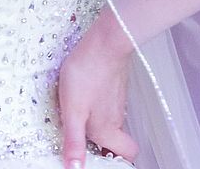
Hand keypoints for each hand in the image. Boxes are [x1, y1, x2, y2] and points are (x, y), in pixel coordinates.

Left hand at [57, 9, 138, 167]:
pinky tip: (83, 95)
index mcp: (107, 129)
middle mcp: (116, 118)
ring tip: (78, 116)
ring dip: (98, 123)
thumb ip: (74, 141)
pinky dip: (97, 105)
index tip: (96, 158)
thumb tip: (75, 168)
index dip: (114, 159)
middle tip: (84, 140)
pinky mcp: (114, 86)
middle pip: (118, 139)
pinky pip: (108, 103)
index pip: (126, 155)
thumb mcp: (73, 111)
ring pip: (112, 120)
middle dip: (104, 143)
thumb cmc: (88, 74)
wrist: (103, 44)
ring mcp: (116, 101)